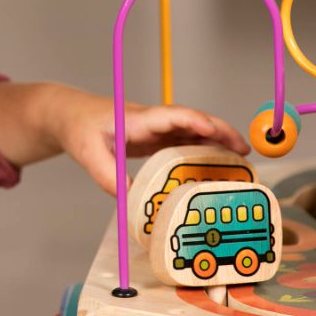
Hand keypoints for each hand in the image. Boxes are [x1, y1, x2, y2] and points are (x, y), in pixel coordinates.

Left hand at [0, 82, 247, 197]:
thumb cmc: (78, 129)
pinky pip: (184, 140)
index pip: (174, 115)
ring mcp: (155, 128)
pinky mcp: (154, 137)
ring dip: (217, 141)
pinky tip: (216, 166)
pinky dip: (203, 149)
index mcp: (139, 119)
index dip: (196, 122)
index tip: (216, 132)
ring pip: (193, 131)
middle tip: (245, 151)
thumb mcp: (89, 154)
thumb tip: (130, 201)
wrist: (69, 116)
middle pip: (193, 120)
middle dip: (221, 132)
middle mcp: (153, 120)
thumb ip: (108, 176)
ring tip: (242, 162)